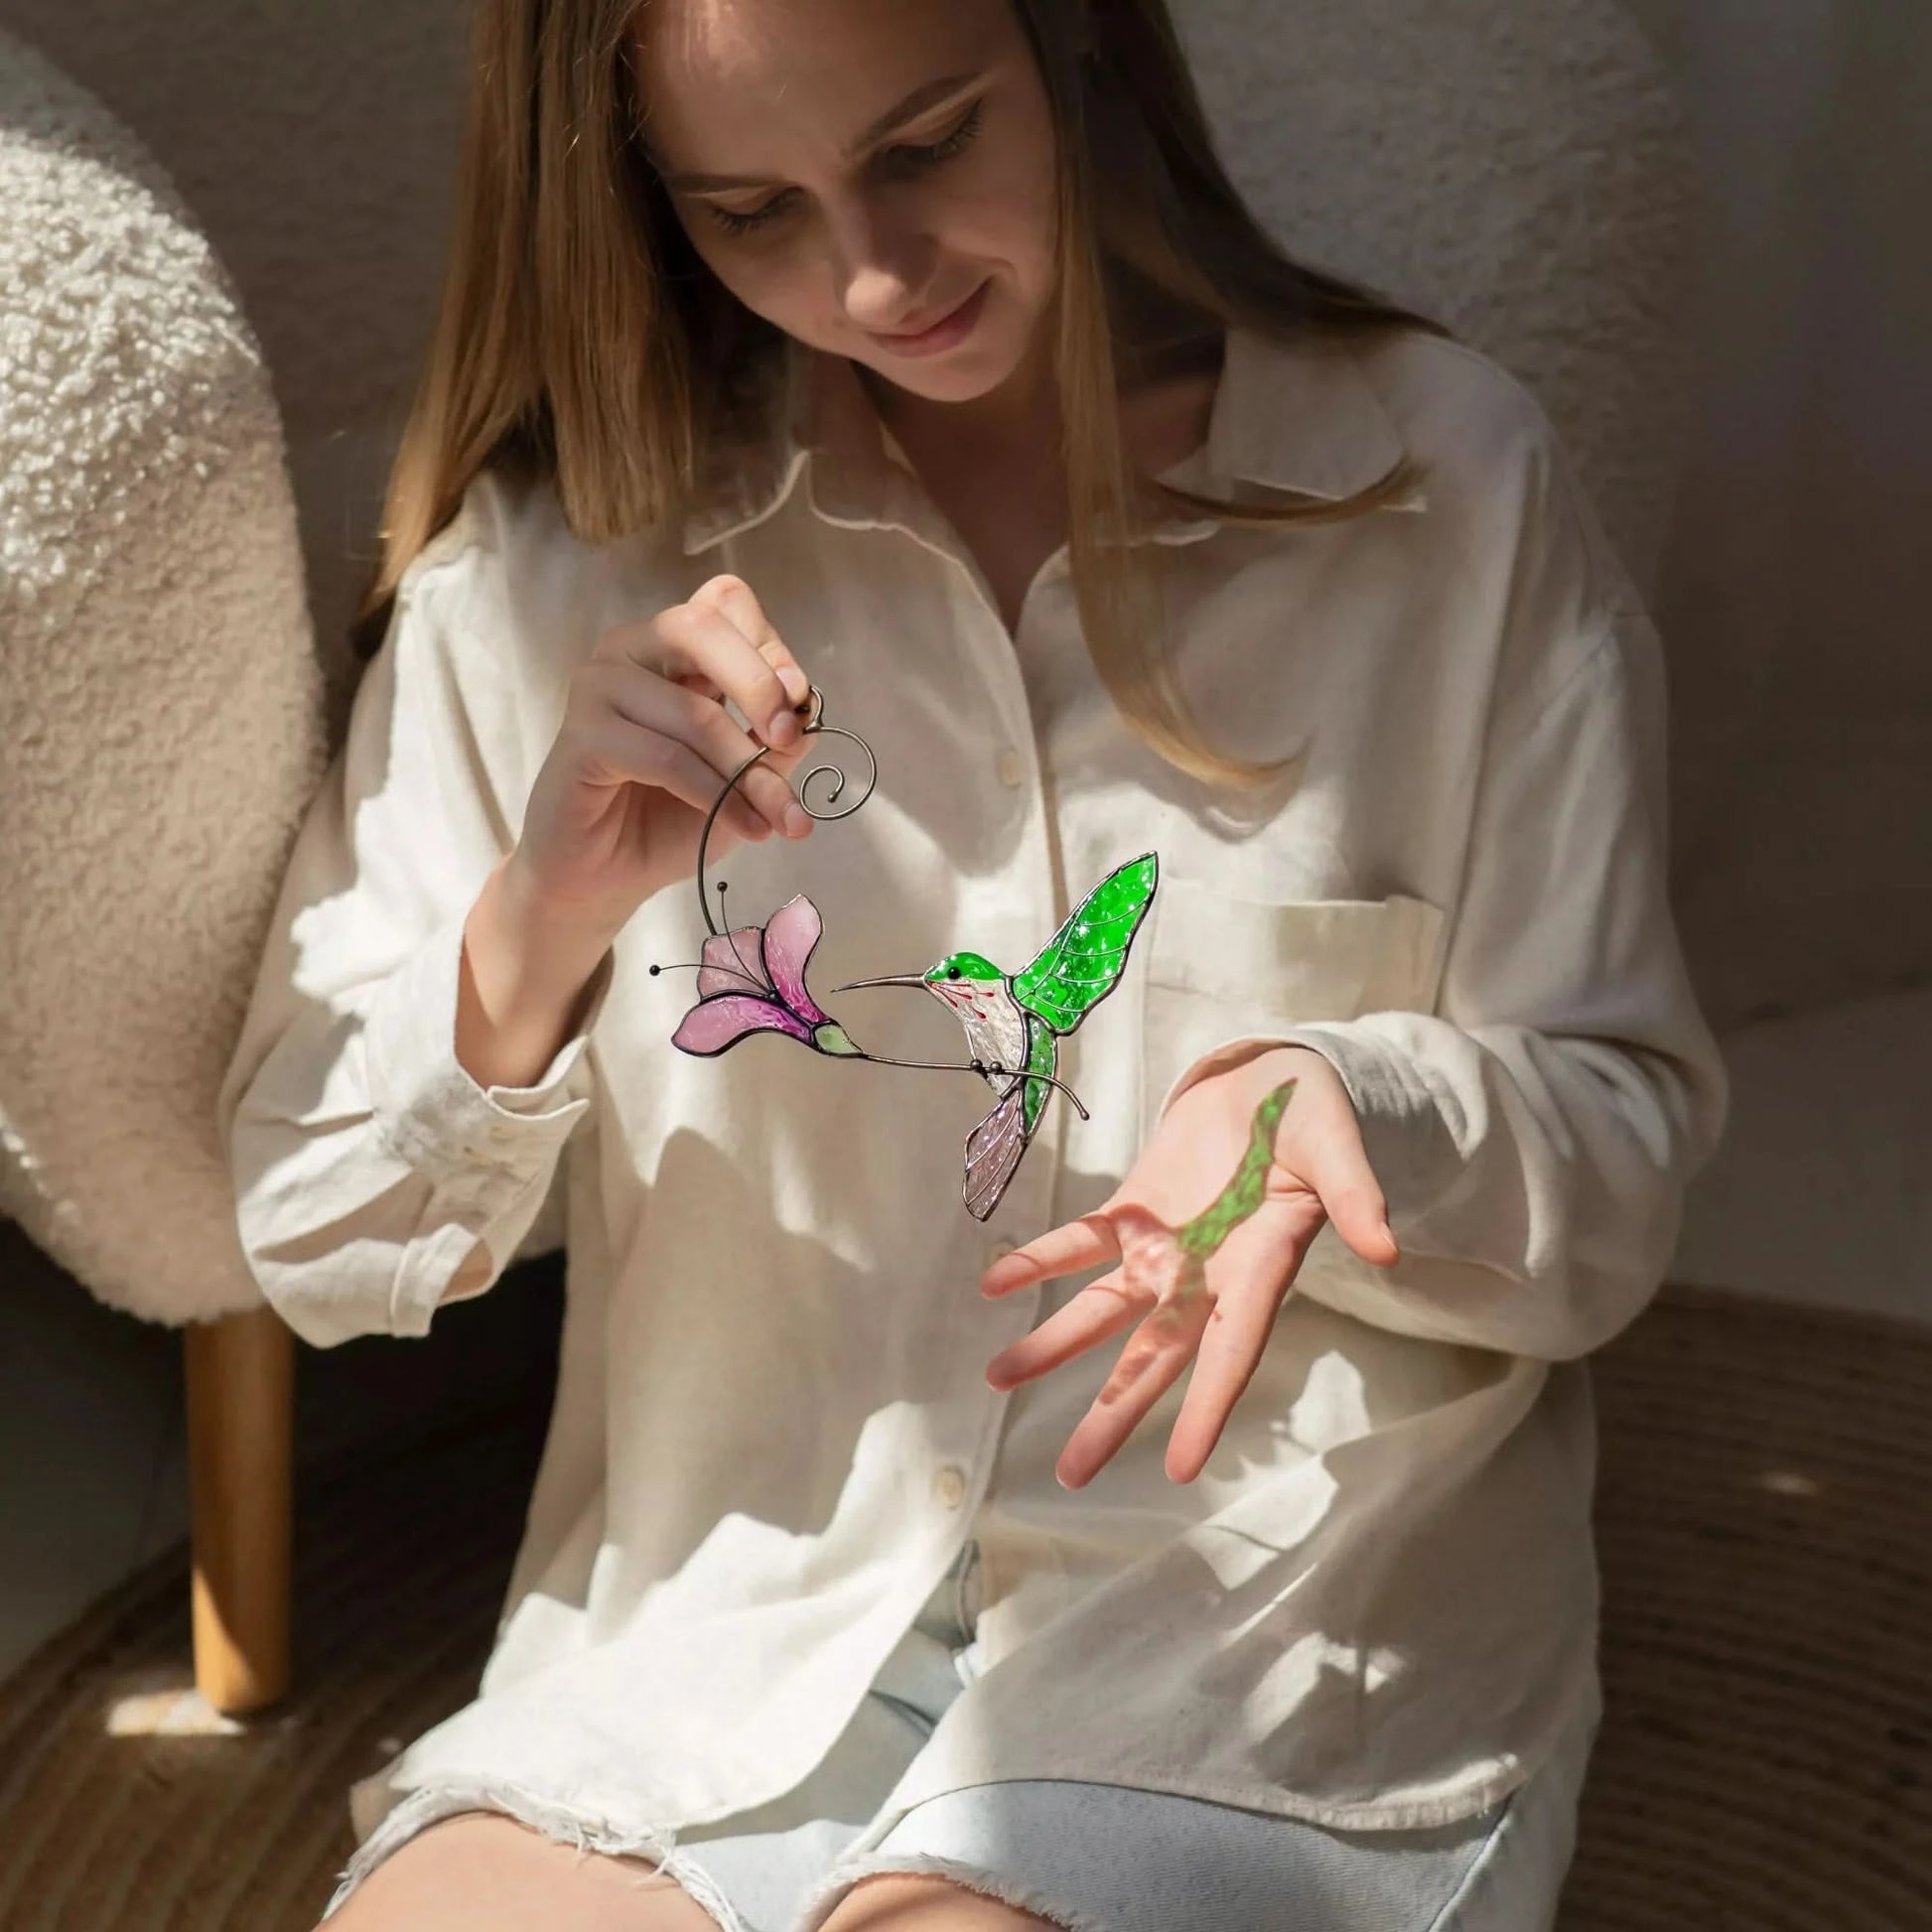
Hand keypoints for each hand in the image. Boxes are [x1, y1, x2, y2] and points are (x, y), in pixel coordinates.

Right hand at [509, 573, 817, 934]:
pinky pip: (667, 759)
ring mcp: (598, 686)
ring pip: (694, 713)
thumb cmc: (673, 815)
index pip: (725, 603)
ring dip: (749, 774)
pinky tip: (748, 829)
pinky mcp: (581, 736)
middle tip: (790, 743)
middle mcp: (630, 649)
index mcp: (671, 644)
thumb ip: (774, 735)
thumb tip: (805, 708)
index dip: (770, 648)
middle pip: (701, 629)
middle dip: (759, 686)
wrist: (606, 877)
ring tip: (781, 820)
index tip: (798, 711)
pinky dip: (718, 798)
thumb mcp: (745, 772)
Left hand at [978, 1045, 1398, 1488]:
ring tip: (998, 1378)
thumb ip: (1355, 1194)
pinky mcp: (1134, 1210)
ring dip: (1053, 1342)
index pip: (1233, 1352)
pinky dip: (1038, 1261)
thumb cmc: (1315, 1117)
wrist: (1272, 1076)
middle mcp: (1207, 1274)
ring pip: (1104, 1310)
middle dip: (1114, 1412)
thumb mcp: (1338, 1147)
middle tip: (1070, 1474)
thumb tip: (1387, 1246)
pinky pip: (1079, 1242)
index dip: (1208, 1408)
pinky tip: (993, 1285)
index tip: (1182, 1469)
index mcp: (1262, 1268)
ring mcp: (1165, 1245)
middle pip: (1156, 1356)